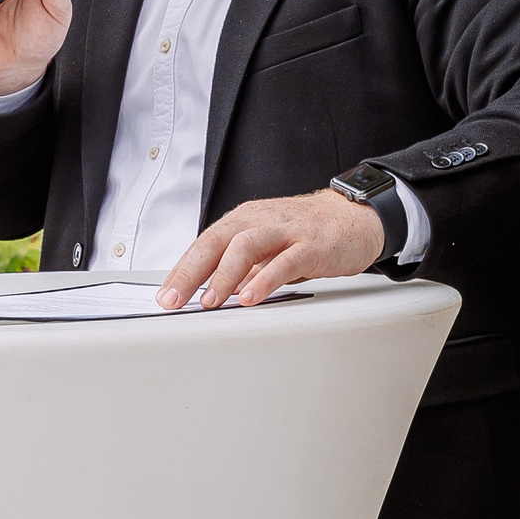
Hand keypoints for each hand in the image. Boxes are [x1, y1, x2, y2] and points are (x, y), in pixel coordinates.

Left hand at [158, 189, 383, 310]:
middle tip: (174, 300)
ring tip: (211, 301)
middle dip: (190, 273)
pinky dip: (265, 280)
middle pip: (216, 242)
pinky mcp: (312, 245)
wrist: (355, 217)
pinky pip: (284, 262)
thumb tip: (209, 292)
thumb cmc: (307, 233)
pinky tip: (251, 297)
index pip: (204, 244)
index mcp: (245, 220)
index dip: (181, 269)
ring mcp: (286, 231)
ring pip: (245, 246)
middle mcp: (260, 220)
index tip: (164, 295)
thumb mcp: (267, 247)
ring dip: (224, 275)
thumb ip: (242, 267)